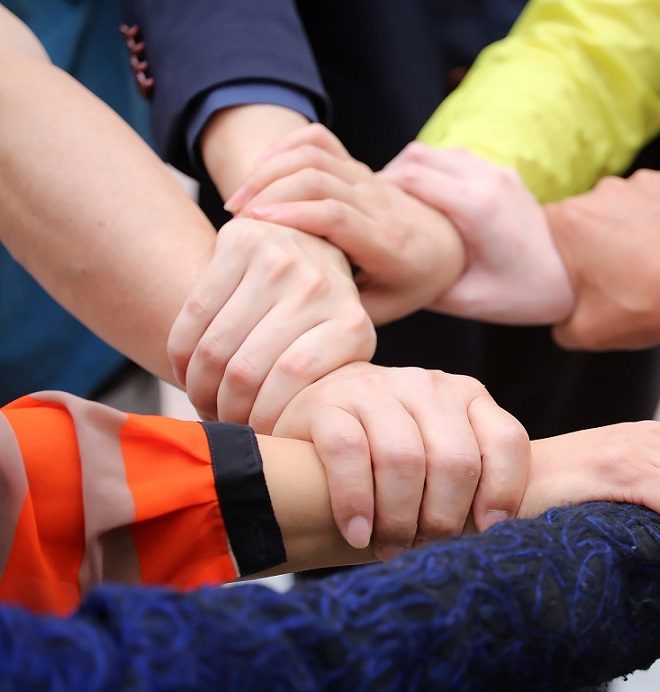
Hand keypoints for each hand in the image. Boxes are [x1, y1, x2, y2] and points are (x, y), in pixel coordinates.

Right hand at [167, 217, 374, 432]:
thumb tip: (295, 462)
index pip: (292, 381)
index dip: (261, 418)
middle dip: (223, 409)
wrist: (314, 245)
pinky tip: (184, 371)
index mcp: (351, 324)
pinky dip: (180, 353)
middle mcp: (319, 286)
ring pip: (215, 346)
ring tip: (202, 402)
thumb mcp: (338, 357)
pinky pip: (194, 313)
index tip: (253, 435)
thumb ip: (325, 393)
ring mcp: (280, 258)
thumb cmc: (321, 321)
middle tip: (220, 423)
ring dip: (197, 387)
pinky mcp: (242, 240)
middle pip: (246, 369)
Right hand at [225, 124, 465, 323]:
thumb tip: (292, 314)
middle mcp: (378, 203)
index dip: (294, 214)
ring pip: (315, 155)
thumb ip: (344, 309)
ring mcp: (368, 179)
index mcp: (388, 242)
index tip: (254, 226)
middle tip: (235, 221)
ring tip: (238, 203)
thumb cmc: (410, 284)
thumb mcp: (385, 308)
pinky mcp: (358, 167)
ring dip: (269, 171)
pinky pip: (319, 140)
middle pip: (319, 178)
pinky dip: (283, 147)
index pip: (338, 216)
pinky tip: (259, 173)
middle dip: (269, 192)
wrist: (447, 245)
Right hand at [272, 363, 530, 558]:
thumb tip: (500, 536)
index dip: (503, 493)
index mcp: (468, 396)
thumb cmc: (393, 457)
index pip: (506, 441)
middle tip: (427, 549)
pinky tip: (358, 533)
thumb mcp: (441, 455)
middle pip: (454, 460)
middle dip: (444, 518)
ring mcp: (377, 388)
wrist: (317, 422)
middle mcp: (428, 386)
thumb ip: (476, 481)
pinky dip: (355, 501)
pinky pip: (348, 453)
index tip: (485, 533)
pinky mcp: (328, 402)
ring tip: (390, 549)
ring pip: (402, 459)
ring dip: (398, 518)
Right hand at [380, 143, 575, 323]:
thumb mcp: (467, 300)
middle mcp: (486, 178)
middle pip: (416, 157)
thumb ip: (421, 284)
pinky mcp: (502, 171)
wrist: (577, 274)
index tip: (350, 208)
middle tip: (361, 205)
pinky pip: (452, 158)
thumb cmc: (523, 294)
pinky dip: (428, 171)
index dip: (372, 190)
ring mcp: (496, 170)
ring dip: (405, 171)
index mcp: (477, 207)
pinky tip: (419, 200)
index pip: (408, 179)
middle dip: (382, 178)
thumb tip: (376, 278)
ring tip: (387, 203)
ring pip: (433, 152)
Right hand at [545, 168, 659, 349]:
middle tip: (616, 278)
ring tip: (653, 265)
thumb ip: (559, 323)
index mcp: (569, 221)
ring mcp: (642, 182)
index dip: (555, 257)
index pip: (542, 232)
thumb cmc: (652, 303)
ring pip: (625, 208)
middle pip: (586, 218)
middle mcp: (601, 191)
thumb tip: (562, 318)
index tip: (569, 276)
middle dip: (595, 244)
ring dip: (631, 230)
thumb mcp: (588, 332)